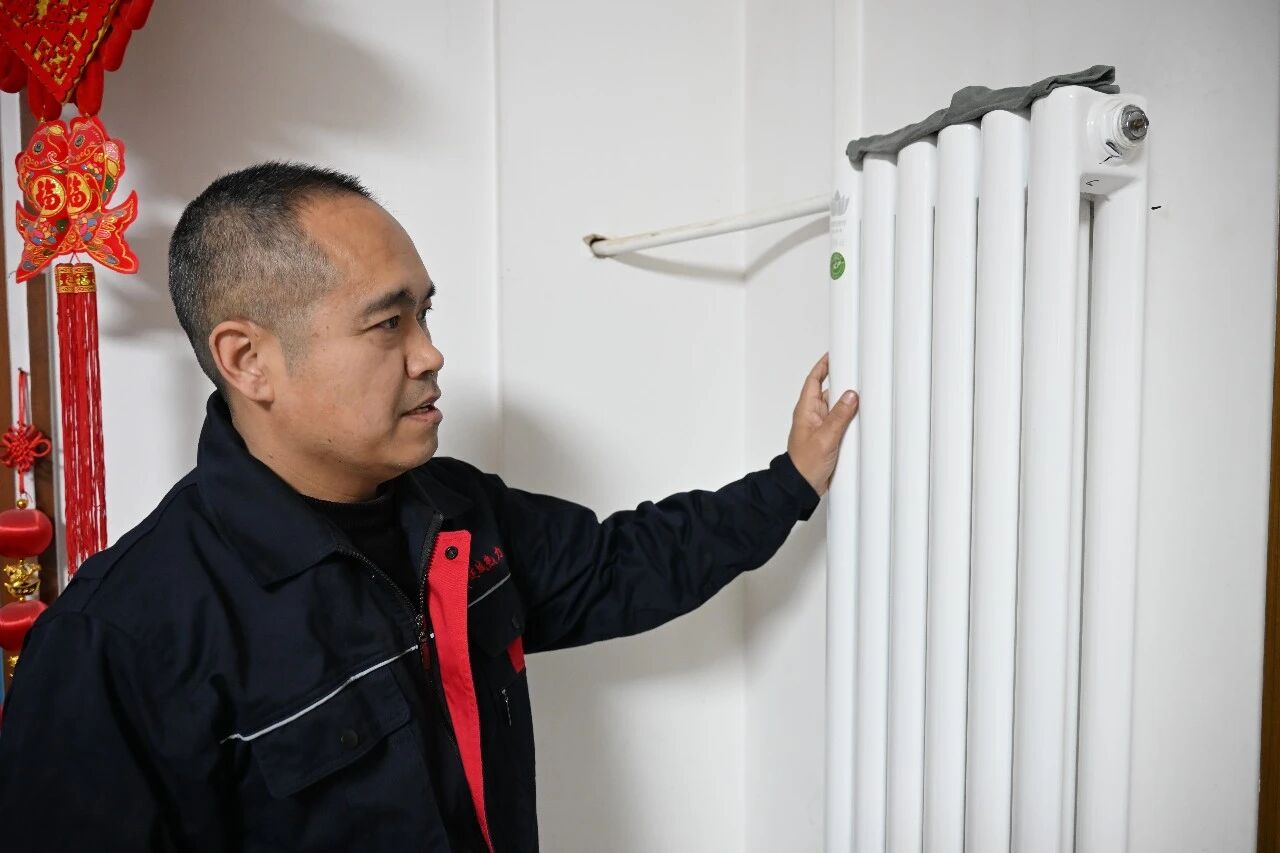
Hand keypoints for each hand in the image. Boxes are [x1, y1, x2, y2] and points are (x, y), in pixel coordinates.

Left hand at [787, 353, 858, 497]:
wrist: (802, 487)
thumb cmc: (805, 464)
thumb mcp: (826, 438)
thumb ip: (839, 416)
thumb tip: (851, 395)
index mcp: (806, 410)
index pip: (814, 380)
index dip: (824, 365)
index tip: (836, 354)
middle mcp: (814, 416)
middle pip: (830, 391)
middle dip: (844, 384)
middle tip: (860, 374)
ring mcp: (822, 427)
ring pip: (838, 407)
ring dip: (850, 404)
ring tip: (866, 396)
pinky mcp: (830, 438)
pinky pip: (843, 422)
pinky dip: (852, 419)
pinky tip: (863, 419)